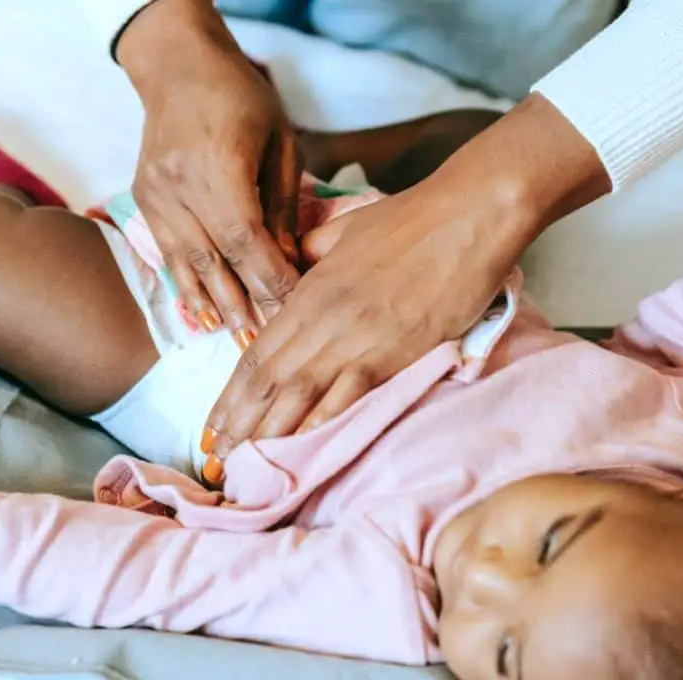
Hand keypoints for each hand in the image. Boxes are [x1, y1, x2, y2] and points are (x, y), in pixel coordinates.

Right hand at [118, 0, 301, 341]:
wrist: (177, 66)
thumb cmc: (242, 98)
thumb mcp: (280, 144)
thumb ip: (283, 206)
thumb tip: (288, 263)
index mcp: (218, 164)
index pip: (248, 240)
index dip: (271, 280)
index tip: (296, 310)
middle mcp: (179, 183)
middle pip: (216, 260)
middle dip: (246, 305)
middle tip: (271, 344)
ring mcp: (154, 193)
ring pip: (188, 264)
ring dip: (215, 307)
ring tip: (239, 344)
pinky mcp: (143, 199)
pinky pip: (168, 253)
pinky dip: (189, 286)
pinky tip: (204, 316)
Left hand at [199, 95, 609, 483]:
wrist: (469, 215)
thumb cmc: (412, 219)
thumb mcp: (345, 231)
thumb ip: (311, 254)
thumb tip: (291, 266)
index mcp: (309, 290)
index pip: (257, 352)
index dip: (230, 394)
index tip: (212, 425)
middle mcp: (323, 318)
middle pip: (268, 380)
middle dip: (238, 424)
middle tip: (216, 460)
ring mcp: (357, 337)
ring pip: (297, 393)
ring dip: (267, 433)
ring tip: (243, 468)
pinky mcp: (394, 351)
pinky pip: (348, 394)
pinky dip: (320, 424)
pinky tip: (300, 451)